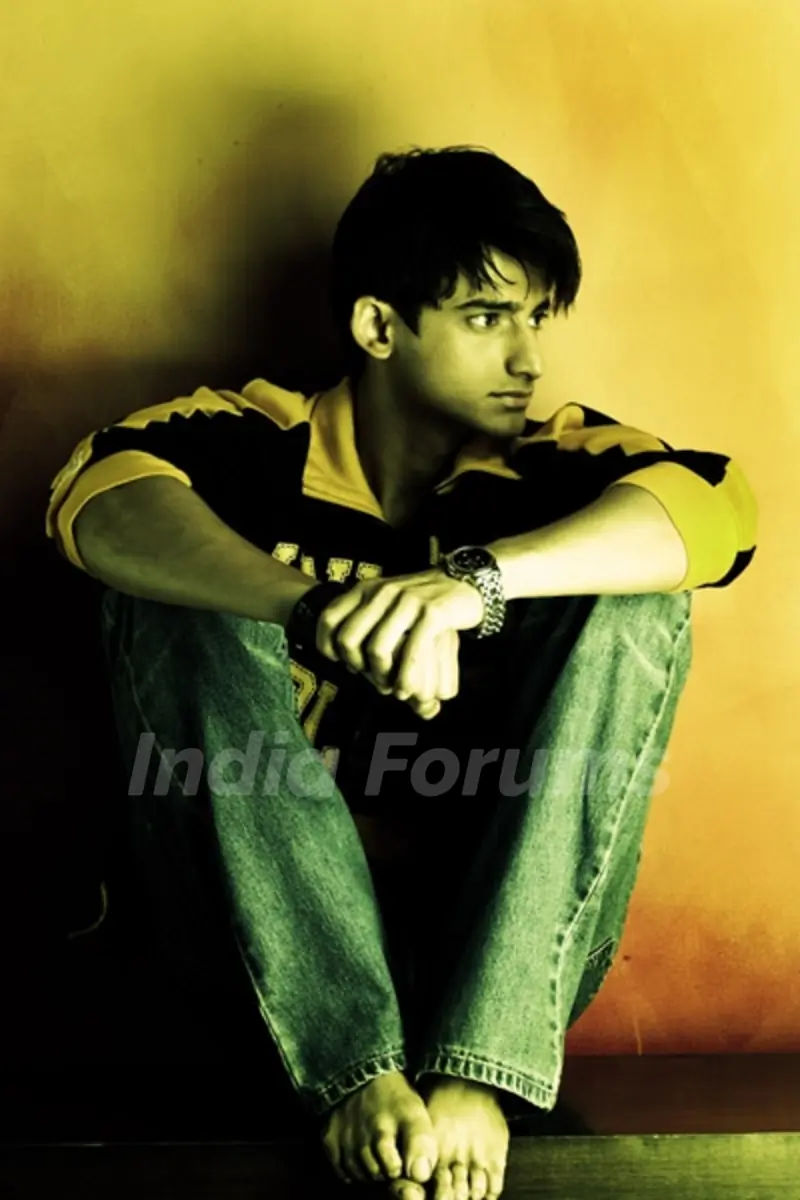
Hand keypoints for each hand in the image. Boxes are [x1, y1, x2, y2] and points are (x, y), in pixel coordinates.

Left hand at [314, 568, 484, 718]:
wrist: (464, 582)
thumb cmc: (422, 603)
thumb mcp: (388, 602)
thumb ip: (365, 622)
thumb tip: (341, 659)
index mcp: (366, 589)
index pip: (329, 619)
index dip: (328, 647)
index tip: (343, 664)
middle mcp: (382, 592)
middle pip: (348, 639)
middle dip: (358, 668)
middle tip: (373, 679)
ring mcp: (406, 601)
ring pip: (377, 649)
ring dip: (382, 677)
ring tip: (392, 689)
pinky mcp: (432, 613)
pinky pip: (411, 651)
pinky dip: (406, 677)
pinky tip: (407, 689)